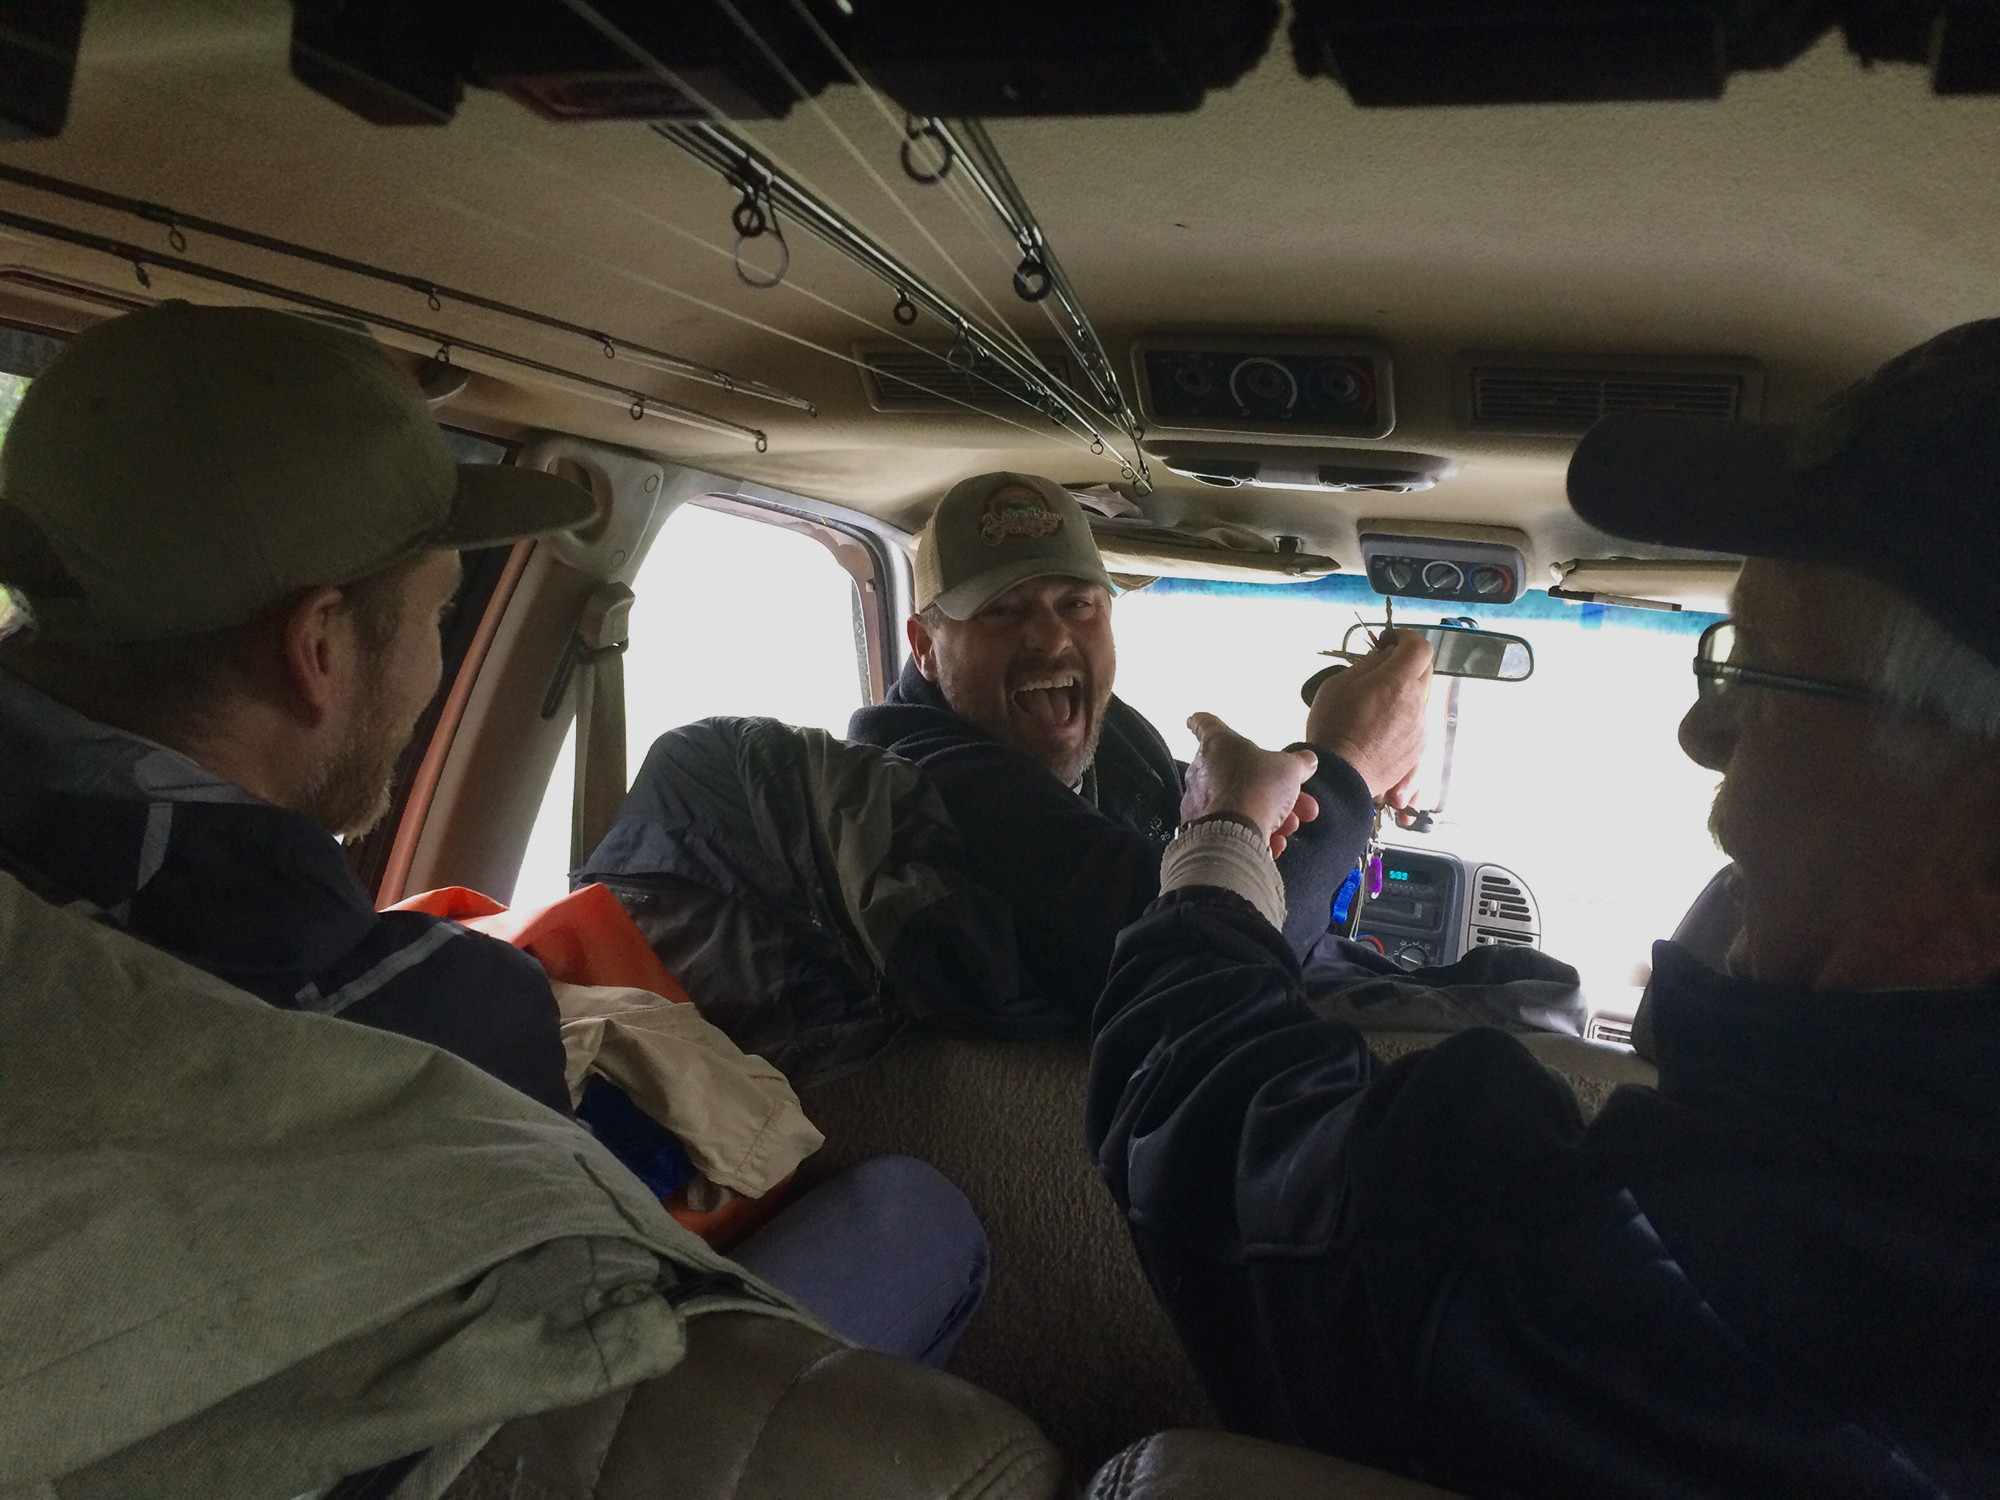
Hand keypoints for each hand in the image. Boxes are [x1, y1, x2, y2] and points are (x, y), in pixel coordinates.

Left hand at [1181, 712, 1319, 855]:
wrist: (1233, 832)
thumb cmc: (1258, 788)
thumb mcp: (1289, 769)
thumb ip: (1299, 763)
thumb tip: (1308, 760)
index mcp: (1218, 743)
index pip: (1205, 724)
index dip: (1201, 721)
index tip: (1192, 719)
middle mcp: (1202, 769)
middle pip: (1239, 774)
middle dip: (1274, 791)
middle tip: (1301, 804)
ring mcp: (1198, 800)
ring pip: (1239, 804)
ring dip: (1270, 815)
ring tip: (1290, 826)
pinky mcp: (1199, 829)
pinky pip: (1230, 827)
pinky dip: (1253, 834)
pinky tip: (1274, 844)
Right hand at [1305, 629, 1432, 805]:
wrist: (1341, 776)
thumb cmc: (1333, 727)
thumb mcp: (1339, 684)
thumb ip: (1367, 664)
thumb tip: (1384, 656)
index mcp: (1398, 681)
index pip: (1419, 646)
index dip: (1404, 637)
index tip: (1387, 641)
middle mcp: (1417, 701)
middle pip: (1423, 669)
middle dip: (1404, 663)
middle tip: (1379, 671)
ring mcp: (1421, 726)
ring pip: (1418, 696)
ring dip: (1401, 692)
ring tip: (1373, 707)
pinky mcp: (1420, 746)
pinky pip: (1416, 721)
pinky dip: (1401, 716)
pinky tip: (1378, 728)